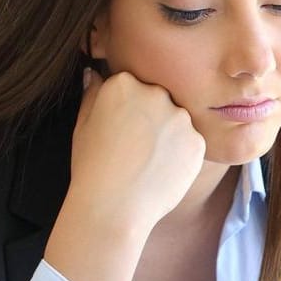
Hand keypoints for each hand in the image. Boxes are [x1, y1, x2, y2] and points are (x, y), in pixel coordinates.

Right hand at [45, 70, 206, 280]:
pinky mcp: (197, 141)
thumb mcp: (82, 125)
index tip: (121, 129)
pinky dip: (181, 155)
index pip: (133, 85)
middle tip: (136, 148)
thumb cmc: (92, 167)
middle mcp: (155, 93)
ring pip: (178, 121)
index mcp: (123, 83)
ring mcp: (180, 117)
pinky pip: (192, 143)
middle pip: (159, 99)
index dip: (127, 109)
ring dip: (169, 136)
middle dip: (152, 118)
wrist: (113, 207)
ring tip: (148, 162)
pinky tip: (161, 171)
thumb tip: (93, 73)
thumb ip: (92, 94)